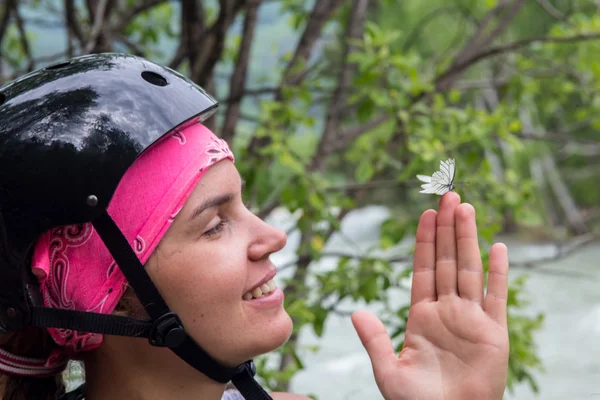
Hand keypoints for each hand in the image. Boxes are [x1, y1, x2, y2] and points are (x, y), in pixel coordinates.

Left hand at [352, 192, 508, 399]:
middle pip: (445, 260)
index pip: (422, 268)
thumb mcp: (389, 370)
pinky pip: (496, 296)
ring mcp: (470, 318)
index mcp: (421, 316)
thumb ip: (374, 339)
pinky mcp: (493, 332)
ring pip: (468, 269)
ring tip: (466, 208)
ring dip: (468, 239)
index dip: (423, 241)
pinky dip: (498, 272)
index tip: (424, 214)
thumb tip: (355, 311)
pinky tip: (497, 247)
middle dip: (447, 229)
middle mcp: (446, 310)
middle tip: (448, 196)